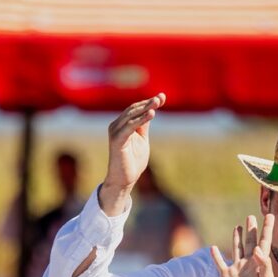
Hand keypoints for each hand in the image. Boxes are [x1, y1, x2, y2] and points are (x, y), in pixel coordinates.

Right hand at [99, 93, 165, 214]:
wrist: (124, 180)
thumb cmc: (133, 161)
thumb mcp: (142, 139)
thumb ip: (144, 126)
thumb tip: (151, 110)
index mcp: (122, 124)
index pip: (135, 109)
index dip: (148, 102)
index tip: (162, 97)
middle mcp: (116, 125)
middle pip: (133, 109)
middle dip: (148, 103)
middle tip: (161, 98)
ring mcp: (115, 132)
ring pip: (131, 115)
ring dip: (145, 108)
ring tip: (157, 103)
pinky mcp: (117, 140)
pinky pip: (130, 126)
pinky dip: (140, 119)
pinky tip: (151, 114)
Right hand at [211, 213, 274, 276]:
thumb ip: (264, 264)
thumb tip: (256, 249)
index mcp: (260, 263)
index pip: (264, 242)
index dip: (267, 229)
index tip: (270, 216)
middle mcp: (249, 264)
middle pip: (250, 243)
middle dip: (252, 230)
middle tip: (252, 217)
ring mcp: (237, 269)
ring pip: (237, 249)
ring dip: (237, 238)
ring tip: (238, 226)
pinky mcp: (226, 275)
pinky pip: (220, 263)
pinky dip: (216, 256)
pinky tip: (213, 248)